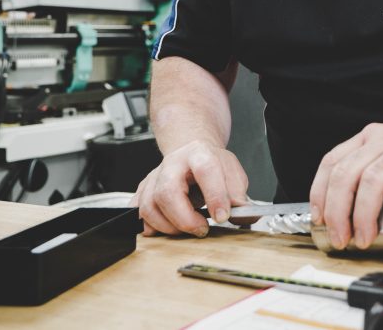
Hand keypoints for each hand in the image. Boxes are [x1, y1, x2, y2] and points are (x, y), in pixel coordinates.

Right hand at [130, 139, 248, 235]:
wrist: (191, 153)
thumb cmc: (211, 163)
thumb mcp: (232, 172)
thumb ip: (239, 194)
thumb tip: (244, 215)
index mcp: (199, 154)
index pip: (205, 170)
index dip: (215, 196)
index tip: (223, 216)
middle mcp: (172, 164)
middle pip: (167, 191)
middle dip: (185, 218)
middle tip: (202, 228)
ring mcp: (155, 177)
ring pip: (149, 206)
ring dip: (169, 226)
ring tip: (188, 228)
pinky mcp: (143, 190)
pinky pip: (137, 212)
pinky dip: (150, 226)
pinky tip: (167, 227)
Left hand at [309, 123, 382, 250]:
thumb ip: (366, 176)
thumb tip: (338, 216)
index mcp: (371, 138)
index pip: (333, 162)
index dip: (321, 193)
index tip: (320, 219)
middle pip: (347, 174)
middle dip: (338, 211)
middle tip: (342, 237)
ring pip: (372, 180)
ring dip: (363, 215)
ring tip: (365, 237)